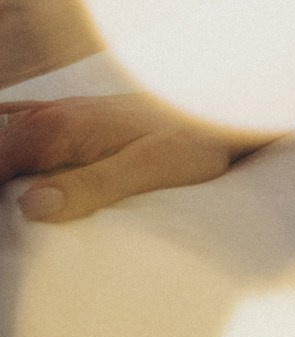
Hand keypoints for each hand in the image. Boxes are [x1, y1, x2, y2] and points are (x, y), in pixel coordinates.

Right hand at [0, 95, 250, 221]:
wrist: (230, 106)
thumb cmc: (198, 140)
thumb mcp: (150, 169)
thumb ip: (91, 186)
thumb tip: (29, 205)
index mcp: (64, 127)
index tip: (1, 229)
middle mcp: (59, 112)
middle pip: (2, 145)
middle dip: (0, 174)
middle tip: (8, 223)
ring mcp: (69, 110)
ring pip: (11, 131)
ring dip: (6, 157)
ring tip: (11, 192)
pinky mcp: (83, 114)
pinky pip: (28, 117)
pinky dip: (11, 131)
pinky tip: (9, 135)